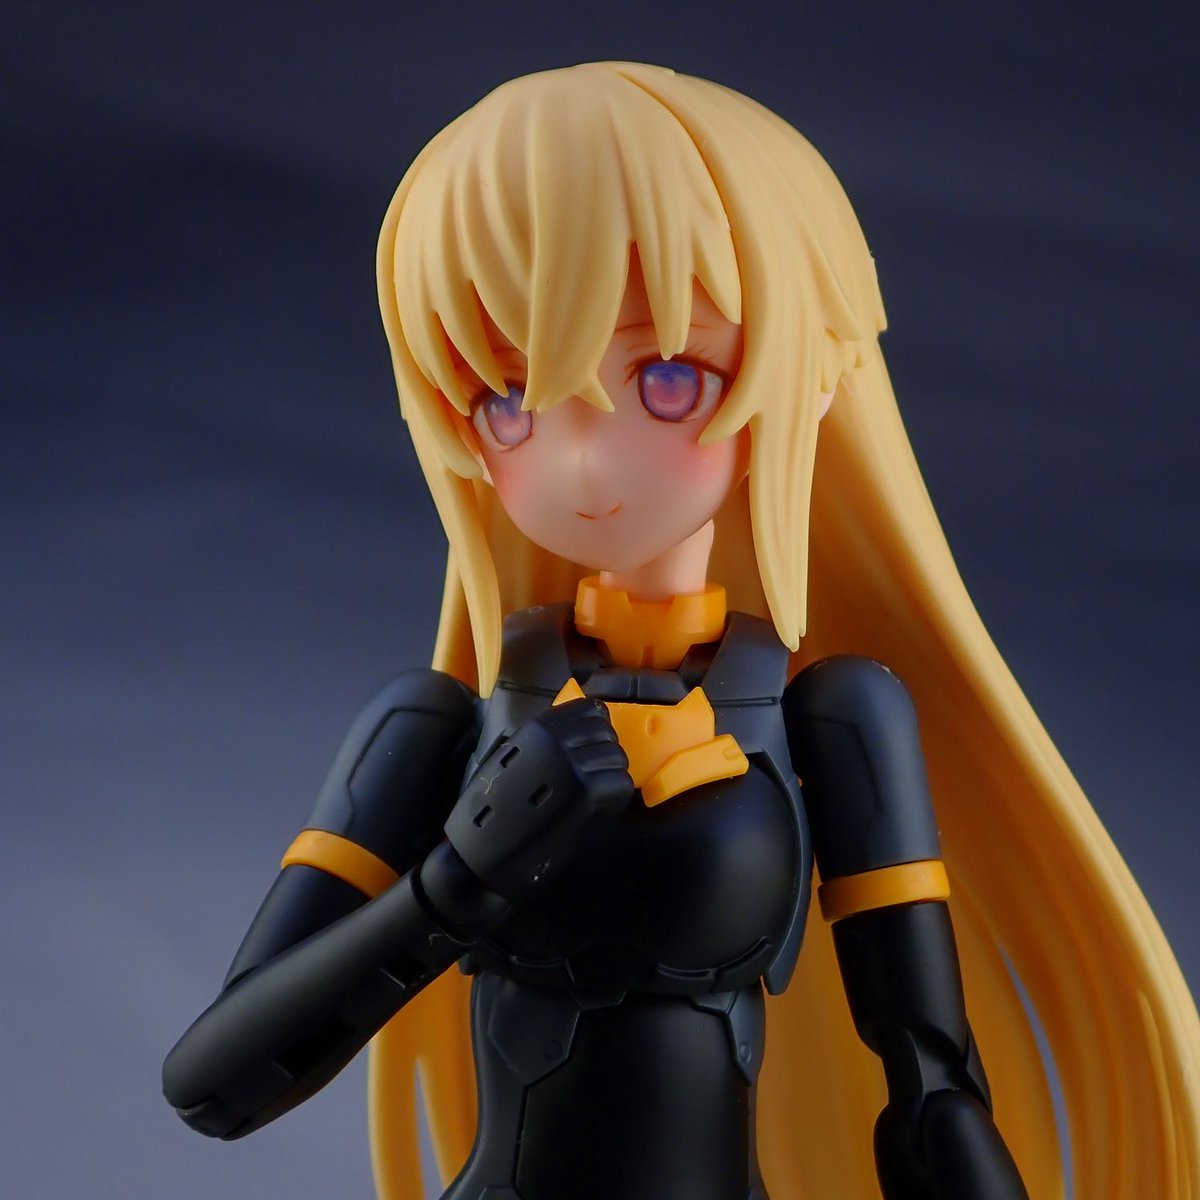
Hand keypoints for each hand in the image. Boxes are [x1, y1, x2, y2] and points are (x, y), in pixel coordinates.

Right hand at [443, 698, 631, 899]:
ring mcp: (568, 764)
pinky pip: (619, 784)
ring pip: (617, 757)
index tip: (593, 749)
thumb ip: (543, 745)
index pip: (590, 710)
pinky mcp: (581, 792)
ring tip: (597, 795)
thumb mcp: (511, 760)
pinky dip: (616, 799)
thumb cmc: (492, 810)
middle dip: (607, 755)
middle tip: (596, 777)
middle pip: (607, 733)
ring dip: (612, 777)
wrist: (482, 849)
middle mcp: (554, 739)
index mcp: (537, 729)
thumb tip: (581, 738)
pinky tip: (600, 809)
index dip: (599, 730)